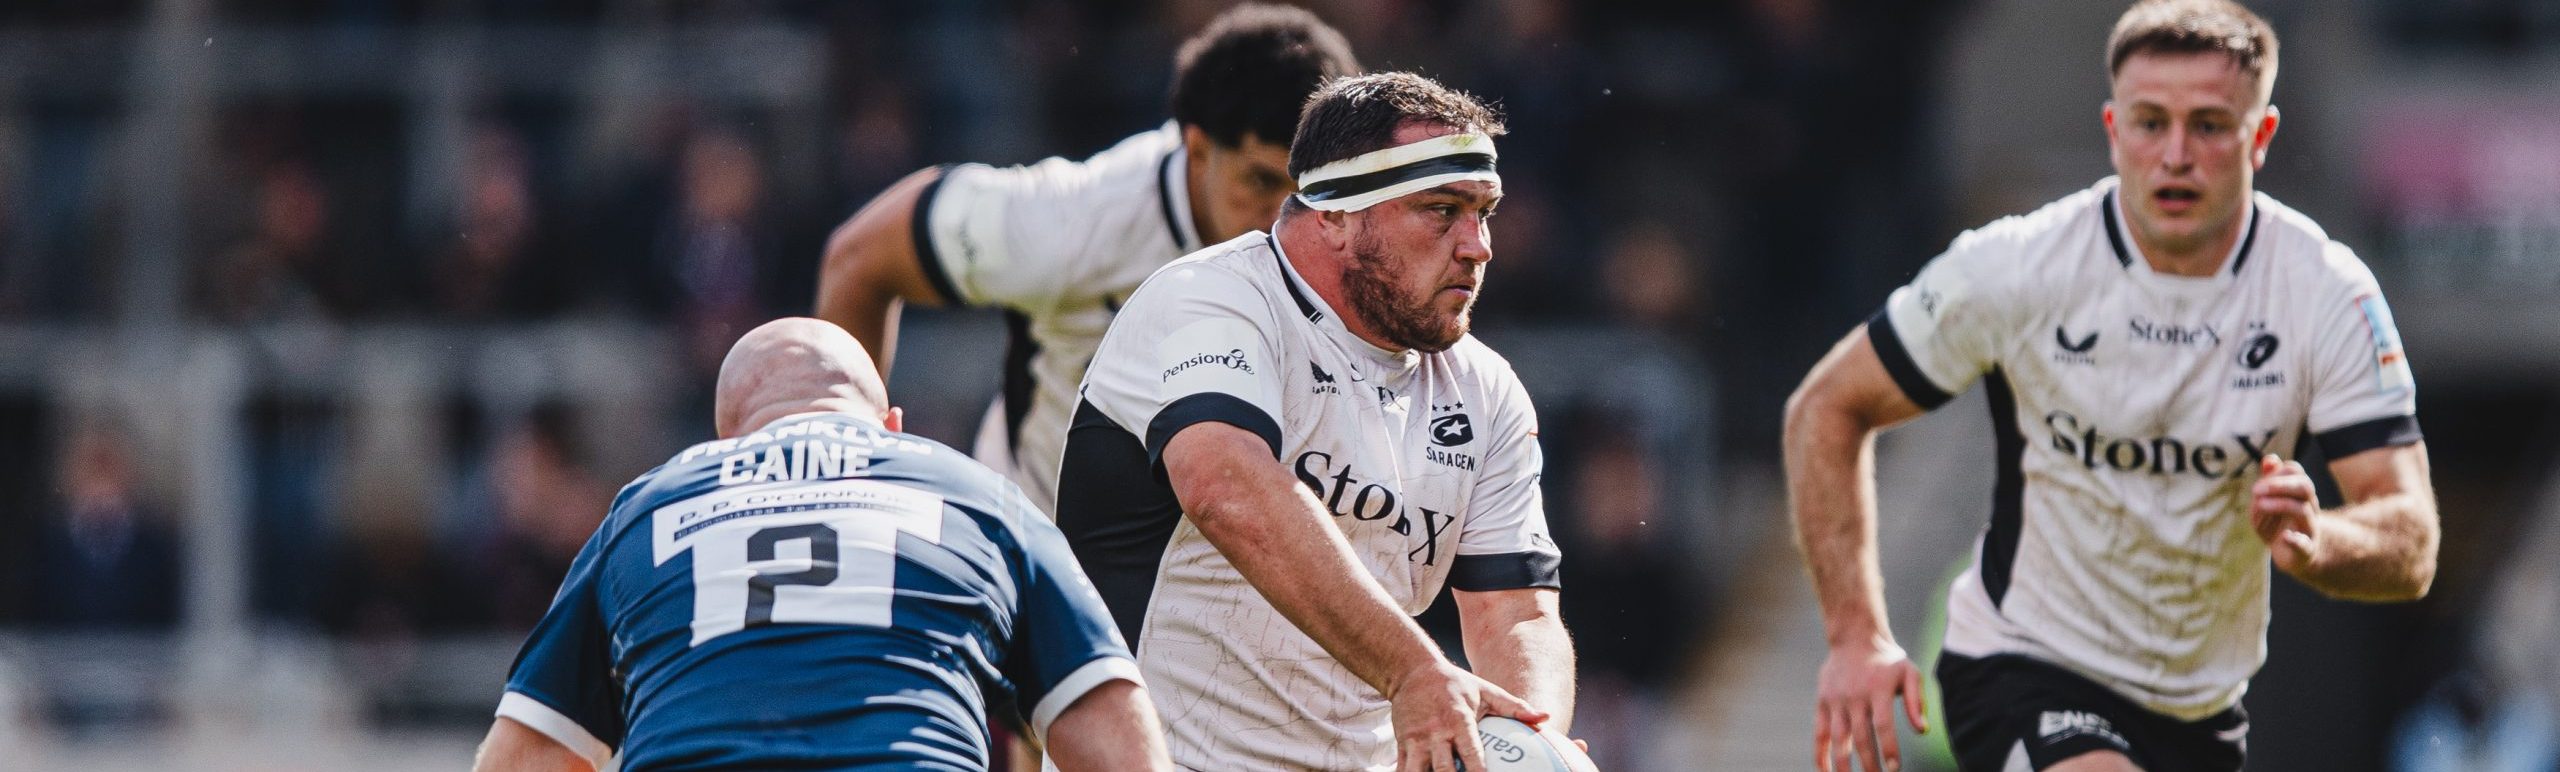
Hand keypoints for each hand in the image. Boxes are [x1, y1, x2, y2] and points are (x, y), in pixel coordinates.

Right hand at [1389, 661, 1547, 771]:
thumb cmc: (1456, 684)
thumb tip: (1545, 718)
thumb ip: (1515, 707)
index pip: (1470, 751)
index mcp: (1459, 719)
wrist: (1413, 671)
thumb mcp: (1486, 690)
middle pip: (1443, 768)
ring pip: (1417, 771)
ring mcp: (1416, 740)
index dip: (1478, 771)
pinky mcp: (1402, 744)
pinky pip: (1402, 769)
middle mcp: (1436, 732)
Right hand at [1813, 638, 1926, 771]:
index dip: (1889, 748)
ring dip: (1844, 765)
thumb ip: (1916, 702)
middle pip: (1861, 737)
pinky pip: (1820, 733)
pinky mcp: (1822, 703)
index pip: (1883, 725)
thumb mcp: (1909, 673)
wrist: (1854, 637)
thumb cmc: (1888, 660)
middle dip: (1870, 764)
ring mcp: (1836, 700)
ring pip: (1839, 739)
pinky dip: (1820, 754)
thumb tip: (1922, 731)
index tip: (1894, 769)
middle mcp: (1855, 696)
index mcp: (1877, 689)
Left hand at [2250, 454, 2320, 573]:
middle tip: (2255, 490)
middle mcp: (2308, 507)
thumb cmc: (2278, 523)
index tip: (2257, 484)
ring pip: (2303, 510)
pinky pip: (2304, 544)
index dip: (2277, 473)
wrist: (2295, 555)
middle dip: (2280, 485)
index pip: (2295, 472)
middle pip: (2305, 487)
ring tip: (2259, 505)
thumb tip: (2270, 458)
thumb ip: (2269, 480)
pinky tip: (2285, 536)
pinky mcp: (2305, 549)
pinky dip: (2295, 540)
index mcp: (2298, 493)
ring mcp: (2309, 528)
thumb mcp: (2268, 501)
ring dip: (2280, 505)